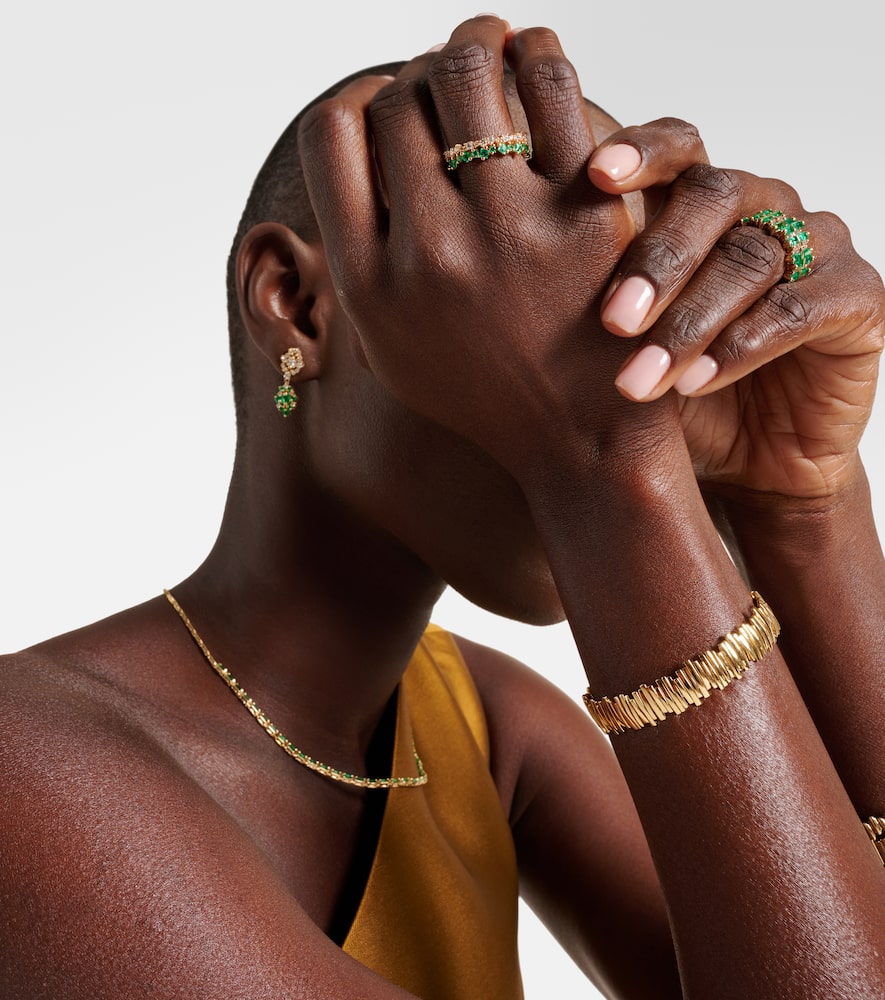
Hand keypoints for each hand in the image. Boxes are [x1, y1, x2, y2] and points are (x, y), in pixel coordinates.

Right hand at [298, 18, 684, 483]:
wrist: (580, 442)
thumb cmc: (485, 395)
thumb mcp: (393, 351)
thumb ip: (357, 267)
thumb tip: (351, 173)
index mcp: (370, 285)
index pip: (330, 134)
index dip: (357, 98)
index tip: (385, 102)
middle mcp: (429, 252)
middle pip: (399, 97)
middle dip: (416, 70)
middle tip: (442, 70)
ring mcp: (509, 231)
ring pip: (467, 72)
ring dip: (473, 40)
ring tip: (486, 40)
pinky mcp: (584, 214)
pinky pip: (552, 88)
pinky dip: (539, 54)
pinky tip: (538, 58)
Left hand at [588, 119, 884, 498]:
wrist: (748, 465)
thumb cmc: (673, 395)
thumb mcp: (620, 351)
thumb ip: (588, 302)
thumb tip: (508, 274)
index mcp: (701, 206)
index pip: (679, 151)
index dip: (642, 154)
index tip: (596, 176)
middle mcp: (761, 211)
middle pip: (715, 196)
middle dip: (658, 259)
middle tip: (612, 320)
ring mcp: (815, 249)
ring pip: (751, 257)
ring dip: (690, 321)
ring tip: (640, 379)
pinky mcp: (857, 299)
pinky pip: (799, 309)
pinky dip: (744, 345)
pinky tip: (699, 382)